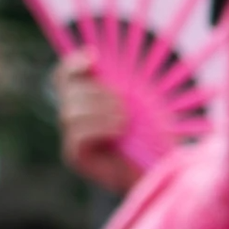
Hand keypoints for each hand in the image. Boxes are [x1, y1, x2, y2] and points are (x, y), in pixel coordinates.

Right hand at [55, 53, 143, 193]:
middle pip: (67, 93)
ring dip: (99, 111)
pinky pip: (76, 136)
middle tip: (123, 102)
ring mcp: (72, 139)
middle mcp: (74, 119)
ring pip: (68, 113)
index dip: (73, 64)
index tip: (94, 56)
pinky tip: (119, 130)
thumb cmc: (156, 137)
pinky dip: (98, 128)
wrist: (164, 172)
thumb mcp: (143, 106)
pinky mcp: (76, 158)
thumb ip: (124, 84)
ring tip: (125, 119)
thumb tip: (100, 57)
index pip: (64, 77)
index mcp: (86, 101)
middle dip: (95, 92)